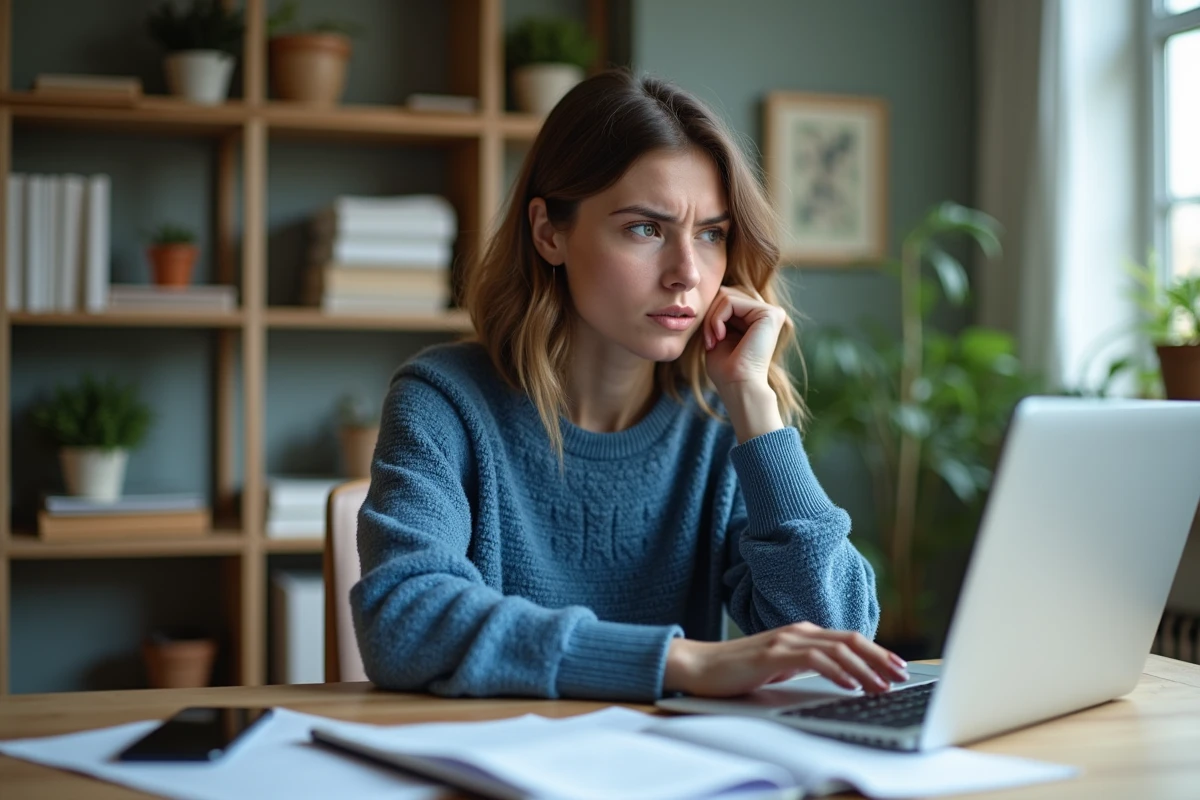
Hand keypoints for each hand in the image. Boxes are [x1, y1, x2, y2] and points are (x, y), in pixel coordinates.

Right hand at [662, 622, 909, 697]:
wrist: (699, 666)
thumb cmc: (738, 670)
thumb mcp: (780, 667)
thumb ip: (806, 666)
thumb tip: (840, 678)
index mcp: (801, 633)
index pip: (848, 639)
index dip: (877, 652)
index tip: (897, 667)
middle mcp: (797, 631)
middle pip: (850, 639)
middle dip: (880, 657)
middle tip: (901, 675)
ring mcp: (785, 641)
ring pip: (837, 649)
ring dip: (864, 669)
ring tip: (881, 686)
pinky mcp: (773, 654)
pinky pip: (813, 660)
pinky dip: (837, 672)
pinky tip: (850, 685)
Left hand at [702, 285, 786, 395]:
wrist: (737, 385)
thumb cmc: (726, 368)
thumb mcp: (718, 333)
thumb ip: (719, 313)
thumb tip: (712, 291)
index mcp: (757, 318)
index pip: (726, 298)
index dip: (711, 315)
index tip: (708, 341)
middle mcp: (767, 313)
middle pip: (725, 292)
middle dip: (710, 315)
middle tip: (709, 340)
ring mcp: (771, 311)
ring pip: (726, 295)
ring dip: (711, 319)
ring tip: (713, 340)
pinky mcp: (770, 313)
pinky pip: (729, 301)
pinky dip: (717, 319)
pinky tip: (720, 336)